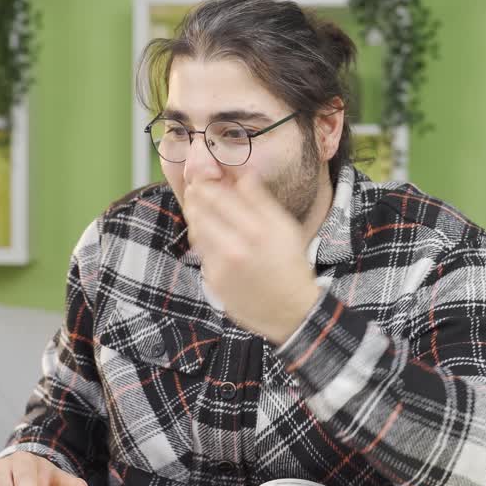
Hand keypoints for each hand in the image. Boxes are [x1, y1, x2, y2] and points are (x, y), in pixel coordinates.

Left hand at [182, 173, 320, 344]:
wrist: (291, 311)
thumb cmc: (290, 265)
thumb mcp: (285, 228)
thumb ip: (261, 200)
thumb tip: (244, 175)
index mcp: (255, 231)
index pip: (216, 199)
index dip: (204, 186)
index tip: (201, 180)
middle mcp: (235, 249)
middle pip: (199, 214)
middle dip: (194, 200)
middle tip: (194, 191)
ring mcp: (221, 268)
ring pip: (196, 234)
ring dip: (195, 220)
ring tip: (200, 212)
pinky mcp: (214, 283)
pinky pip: (202, 255)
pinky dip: (204, 244)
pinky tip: (214, 240)